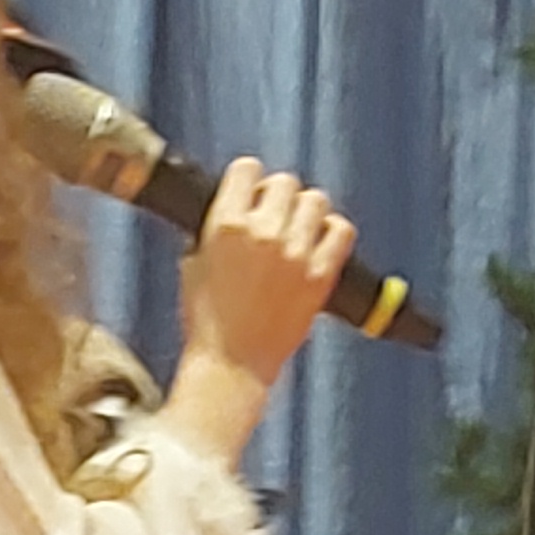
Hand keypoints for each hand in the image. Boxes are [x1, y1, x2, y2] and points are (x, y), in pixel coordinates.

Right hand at [181, 160, 357, 390]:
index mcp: (225, 224)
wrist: (231, 365)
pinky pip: (342, 232)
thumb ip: (214, 228)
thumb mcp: (193, 262)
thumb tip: (232, 209)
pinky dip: (333, 232)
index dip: (250, 181)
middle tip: (274, 218)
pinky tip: (320, 244)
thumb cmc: (206, 320)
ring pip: (316, 201)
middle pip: (286, 182)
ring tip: (298, 232)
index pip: (247, 169)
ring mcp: (295, 253)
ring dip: (307, 211)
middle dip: (278, 196)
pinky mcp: (320, 277)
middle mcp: (263, 232)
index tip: (251, 195)